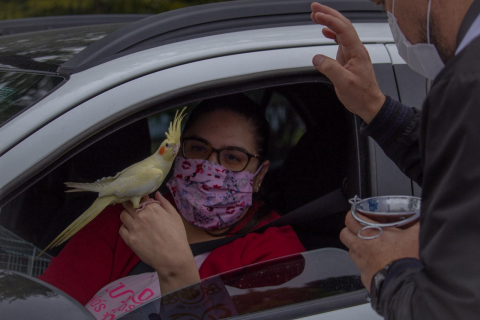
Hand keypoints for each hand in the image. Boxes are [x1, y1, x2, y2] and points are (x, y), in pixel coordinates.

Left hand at [119, 192, 199, 292]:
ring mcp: (134, 227)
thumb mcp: (174, 216)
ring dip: (127, 216)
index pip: (140, 198)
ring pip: (123, 215)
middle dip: (131, 206)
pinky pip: (121, 229)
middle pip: (128, 205)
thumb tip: (156, 193)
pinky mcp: (129, 239)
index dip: (141, 200)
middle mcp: (141, 215)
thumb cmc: (177, 236)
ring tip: (134, 221)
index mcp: (152, 208)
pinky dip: (125, 228)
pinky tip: (132, 231)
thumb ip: (164, 203)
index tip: (142, 203)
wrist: (173, 257)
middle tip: (135, 211)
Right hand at [310, 2, 385, 122]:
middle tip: (314, 7)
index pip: (343, 29)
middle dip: (329, 14)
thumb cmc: (361, 95)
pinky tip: (325, 31)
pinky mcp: (349, 58)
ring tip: (316, 15)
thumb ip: (331, 69)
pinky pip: (340, 40)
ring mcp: (353, 53)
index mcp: (357, 52)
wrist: (370, 103)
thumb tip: (317, 58)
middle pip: (343, 24)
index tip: (317, 15)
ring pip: (341, 31)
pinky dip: (332, 33)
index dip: (330, 20)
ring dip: (330, 21)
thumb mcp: (344, 83)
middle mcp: (356, 49)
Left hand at [340, 211, 419, 290]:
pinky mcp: (364, 276)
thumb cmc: (407, 259)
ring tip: (369, 246)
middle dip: (350, 230)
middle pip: (344, 233)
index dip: (353, 215)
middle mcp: (361, 247)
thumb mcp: (415, 235)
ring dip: (356, 247)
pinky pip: (359, 267)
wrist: (406, 285)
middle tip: (360, 229)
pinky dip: (365, 263)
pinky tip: (376, 263)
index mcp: (370, 233)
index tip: (359, 215)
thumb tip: (422, 217)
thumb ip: (416, 223)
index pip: (350, 218)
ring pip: (350, 250)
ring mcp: (361, 262)